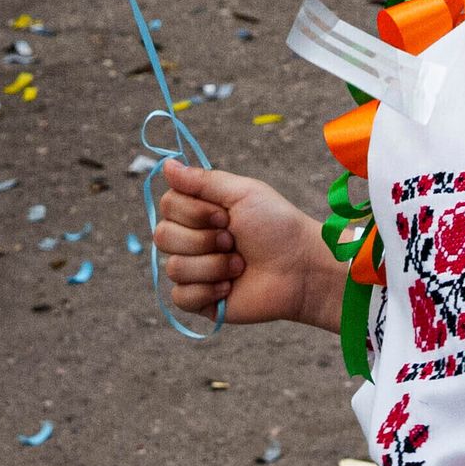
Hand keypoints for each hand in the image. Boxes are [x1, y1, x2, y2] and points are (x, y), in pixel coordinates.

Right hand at [151, 163, 338, 326]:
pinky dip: (208, 290)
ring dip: (213, 265)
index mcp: (199, 212)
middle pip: (163, 236)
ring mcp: (194, 271)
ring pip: (174, 268)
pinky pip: (180, 297)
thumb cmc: (277, 226)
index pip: (167, 205)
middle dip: (204, 239)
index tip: (224, 215)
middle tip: (234, 240)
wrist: (301, 267)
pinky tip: (231, 287)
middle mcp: (192, 240)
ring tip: (240, 264)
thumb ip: (203, 181)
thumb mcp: (243, 193)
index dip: (193, 211)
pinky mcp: (199, 301)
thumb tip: (167, 164)